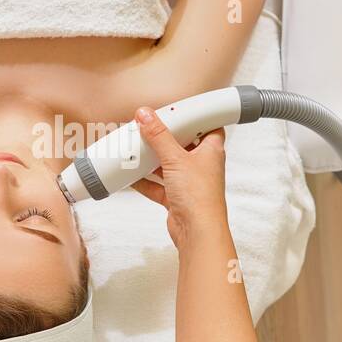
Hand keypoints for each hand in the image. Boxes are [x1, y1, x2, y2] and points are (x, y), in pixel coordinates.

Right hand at [129, 107, 229, 249]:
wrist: (197, 232)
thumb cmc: (200, 196)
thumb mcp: (176, 158)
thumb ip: (159, 136)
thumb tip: (146, 115)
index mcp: (211, 151)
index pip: (208, 126)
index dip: (195, 117)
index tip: (177, 109)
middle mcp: (202, 166)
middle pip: (183, 145)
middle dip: (166, 138)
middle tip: (149, 127)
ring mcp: (189, 183)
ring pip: (168, 166)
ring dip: (153, 159)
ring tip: (136, 147)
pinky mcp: (177, 199)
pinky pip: (158, 186)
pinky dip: (145, 181)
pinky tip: (130, 175)